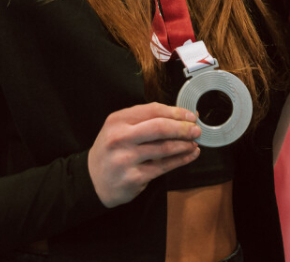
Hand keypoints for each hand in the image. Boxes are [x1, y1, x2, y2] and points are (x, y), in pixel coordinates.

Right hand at [87, 103, 201, 207]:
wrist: (92, 180)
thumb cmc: (113, 150)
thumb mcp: (120, 129)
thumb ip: (146, 120)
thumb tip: (183, 116)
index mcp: (118, 120)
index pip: (153, 110)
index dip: (176, 112)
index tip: (191, 116)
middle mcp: (120, 138)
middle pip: (160, 128)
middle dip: (183, 128)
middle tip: (197, 130)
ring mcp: (126, 158)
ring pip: (164, 148)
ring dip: (185, 145)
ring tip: (194, 143)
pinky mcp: (134, 177)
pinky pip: (163, 167)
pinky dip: (181, 160)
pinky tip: (190, 155)